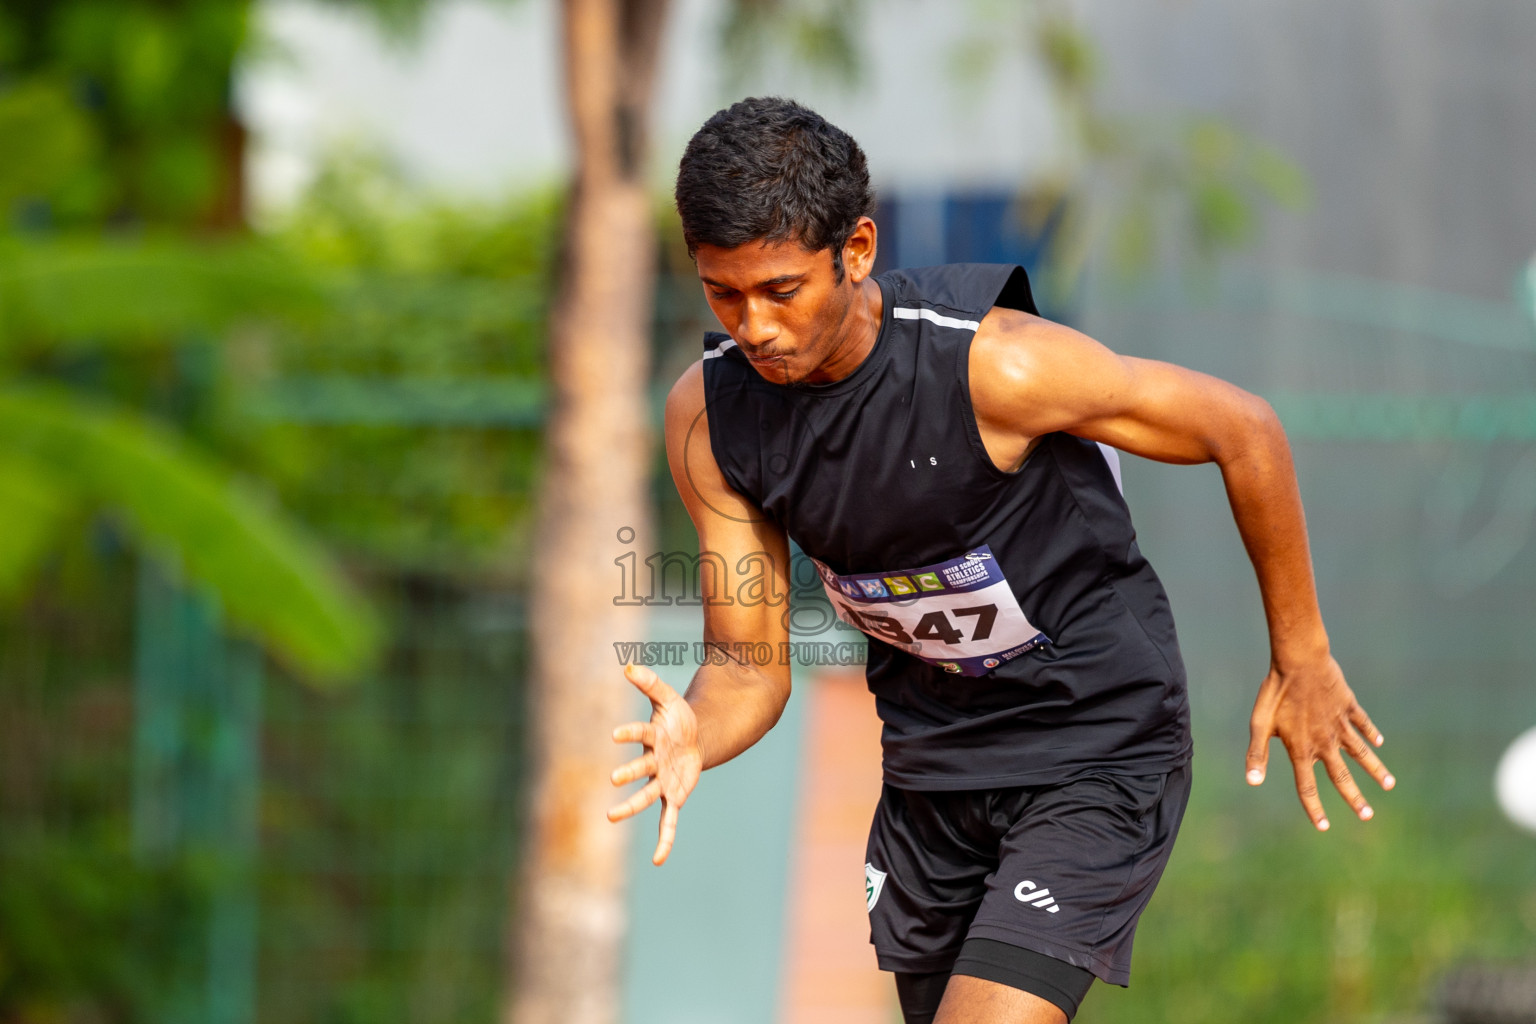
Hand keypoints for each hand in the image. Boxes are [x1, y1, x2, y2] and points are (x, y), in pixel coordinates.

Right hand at [607, 663, 702, 864]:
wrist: (695, 740)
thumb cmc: (678, 720)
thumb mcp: (669, 698)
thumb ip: (651, 683)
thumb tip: (628, 666)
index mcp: (652, 738)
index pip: (640, 734)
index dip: (630, 733)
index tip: (616, 734)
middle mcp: (653, 763)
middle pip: (640, 769)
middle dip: (629, 773)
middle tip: (614, 777)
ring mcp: (662, 782)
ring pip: (646, 796)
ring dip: (631, 806)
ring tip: (611, 816)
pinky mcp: (674, 797)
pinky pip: (668, 821)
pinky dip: (664, 840)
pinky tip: (658, 860)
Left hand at [1245, 653, 1395, 829]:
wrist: (1299, 661)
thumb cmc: (1274, 692)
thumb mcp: (1259, 724)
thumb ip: (1256, 754)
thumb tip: (1252, 783)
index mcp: (1301, 749)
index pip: (1307, 787)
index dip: (1314, 809)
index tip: (1323, 827)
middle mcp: (1324, 742)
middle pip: (1341, 777)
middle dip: (1355, 799)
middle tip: (1367, 816)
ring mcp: (1340, 725)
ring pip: (1361, 754)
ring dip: (1375, 770)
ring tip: (1389, 785)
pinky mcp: (1348, 707)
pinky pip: (1363, 724)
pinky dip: (1371, 733)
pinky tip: (1378, 742)